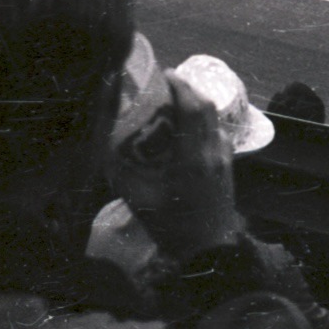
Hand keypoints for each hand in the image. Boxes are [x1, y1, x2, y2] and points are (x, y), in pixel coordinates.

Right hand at [106, 75, 241, 261]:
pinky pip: (218, 134)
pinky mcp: (229, 168)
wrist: (208, 254)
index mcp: (193, 158)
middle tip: (168, 84)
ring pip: (215, 120)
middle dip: (189, 89)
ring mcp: (225, 160)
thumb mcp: (138, 199)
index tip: (164, 74)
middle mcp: (213, 153)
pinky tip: (188, 131)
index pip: (193, 108)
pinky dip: (204, 123)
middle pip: (207, 107)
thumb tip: (100, 147)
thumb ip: (118, 172)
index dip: (180, 85)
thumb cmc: (172, 228)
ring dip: (198, 106)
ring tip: (176, 104)